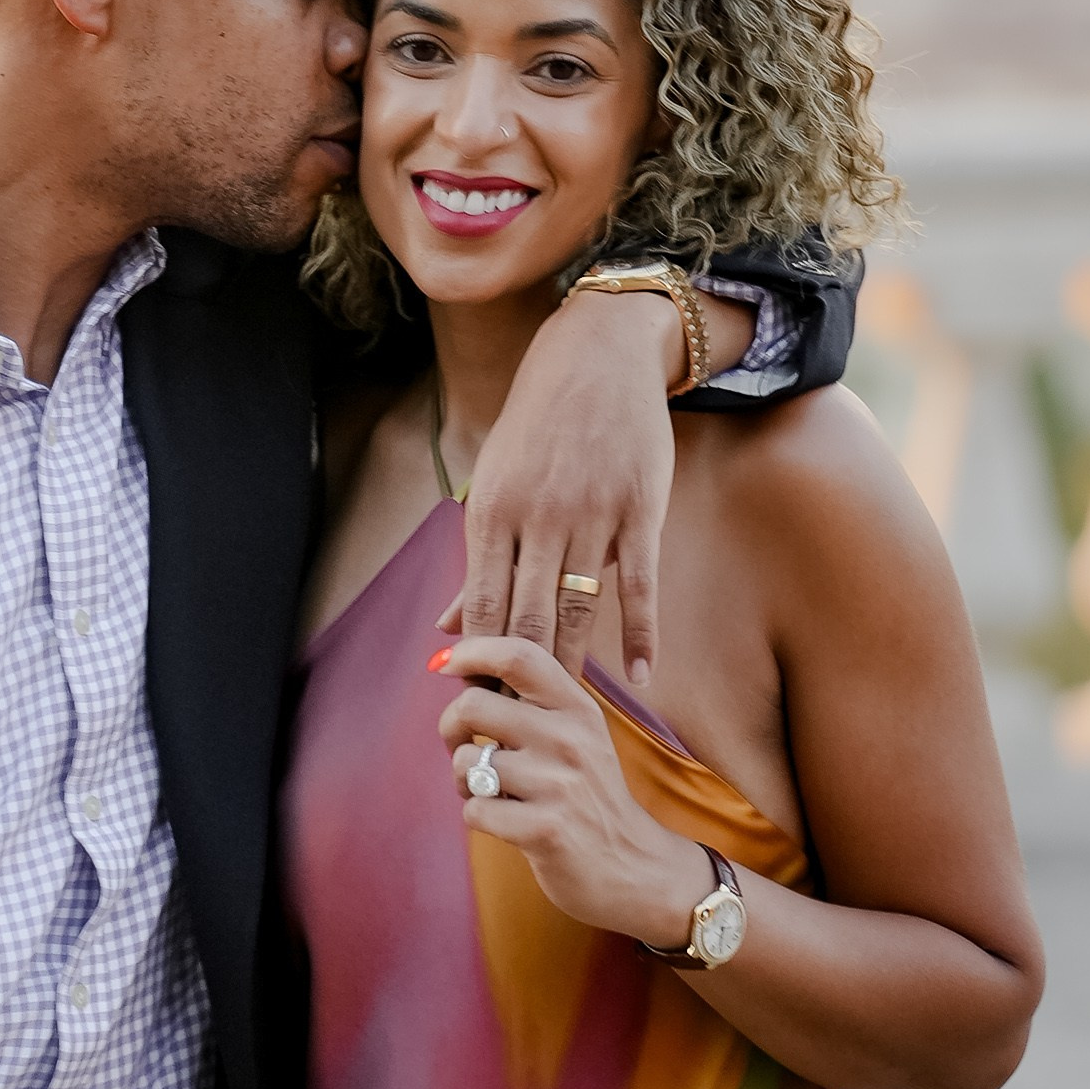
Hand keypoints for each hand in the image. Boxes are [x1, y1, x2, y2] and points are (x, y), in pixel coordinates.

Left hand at [435, 636, 710, 946]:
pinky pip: (474, 810)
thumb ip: (535, 701)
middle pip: (473, 705)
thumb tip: (459, 660)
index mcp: (578, 707)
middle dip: (450, 726)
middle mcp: (570, 739)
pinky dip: (477, 818)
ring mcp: (557, 786)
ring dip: (462, 781)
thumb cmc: (588, 795)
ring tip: (488, 791)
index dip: (472, 649)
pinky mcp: (544, 830)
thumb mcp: (579, 734)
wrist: (634, 867)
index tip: (445, 662)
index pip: (519, 654)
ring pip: (465, 762)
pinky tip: (504, 821)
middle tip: (462, 745)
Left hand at [450, 286, 676, 679]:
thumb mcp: (496, 484)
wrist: (598, 356)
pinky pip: (639, 585)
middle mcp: (539, 517)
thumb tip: (448, 629)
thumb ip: (480, 561)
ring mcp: (592, 515)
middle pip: (529, 620)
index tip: (482, 709)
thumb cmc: (537, 426)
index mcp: (493, 512)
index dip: (482, 666)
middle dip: (523, 683)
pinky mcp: (641, 511)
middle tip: (523, 732)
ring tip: (569, 718)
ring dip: (574, 668)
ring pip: (580, 610)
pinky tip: (638, 676)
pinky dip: (640, 635)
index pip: (485, 608)